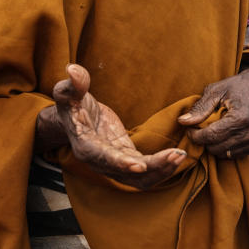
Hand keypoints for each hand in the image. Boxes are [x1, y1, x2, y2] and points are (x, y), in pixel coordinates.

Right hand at [42, 64, 186, 189]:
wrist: (75, 116)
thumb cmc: (71, 103)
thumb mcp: (68, 92)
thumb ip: (73, 84)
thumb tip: (73, 69)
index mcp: (85, 146)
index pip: (103, 158)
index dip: (120, 163)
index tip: (139, 165)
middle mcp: (100, 162)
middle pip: (128, 174)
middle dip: (152, 167)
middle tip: (175, 154)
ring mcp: (114, 164)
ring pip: (140, 178)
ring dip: (161, 171)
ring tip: (180, 155)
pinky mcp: (126, 159)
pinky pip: (145, 171)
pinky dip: (161, 166)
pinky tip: (177, 155)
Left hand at [178, 68, 248, 158]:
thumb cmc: (234, 86)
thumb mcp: (214, 91)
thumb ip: (200, 108)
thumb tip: (182, 121)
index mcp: (241, 118)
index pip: (211, 136)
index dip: (195, 135)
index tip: (188, 128)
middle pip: (216, 147)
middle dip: (203, 139)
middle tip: (199, 127)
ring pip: (223, 153)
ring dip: (213, 144)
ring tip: (212, 128)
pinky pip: (232, 155)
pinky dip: (223, 146)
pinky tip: (223, 133)